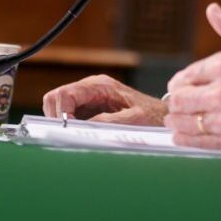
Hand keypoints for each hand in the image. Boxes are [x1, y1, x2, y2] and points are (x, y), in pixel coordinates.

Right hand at [42, 74, 165, 124]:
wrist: (164, 116)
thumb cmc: (153, 115)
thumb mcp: (135, 119)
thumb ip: (111, 121)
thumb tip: (86, 126)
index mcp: (100, 86)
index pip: (65, 93)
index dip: (61, 112)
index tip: (69, 128)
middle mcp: (91, 89)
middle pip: (56, 98)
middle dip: (57, 116)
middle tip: (70, 133)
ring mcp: (89, 99)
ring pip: (59, 107)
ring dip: (62, 122)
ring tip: (77, 134)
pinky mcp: (89, 110)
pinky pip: (68, 115)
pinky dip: (68, 126)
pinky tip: (81, 134)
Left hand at [164, 3, 220, 153]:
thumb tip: (212, 11)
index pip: (185, 77)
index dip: (181, 84)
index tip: (184, 88)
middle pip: (179, 100)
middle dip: (177, 103)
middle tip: (180, 106)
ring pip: (184, 122)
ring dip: (179, 122)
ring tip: (181, 122)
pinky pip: (197, 143)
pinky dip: (186, 140)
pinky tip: (186, 137)